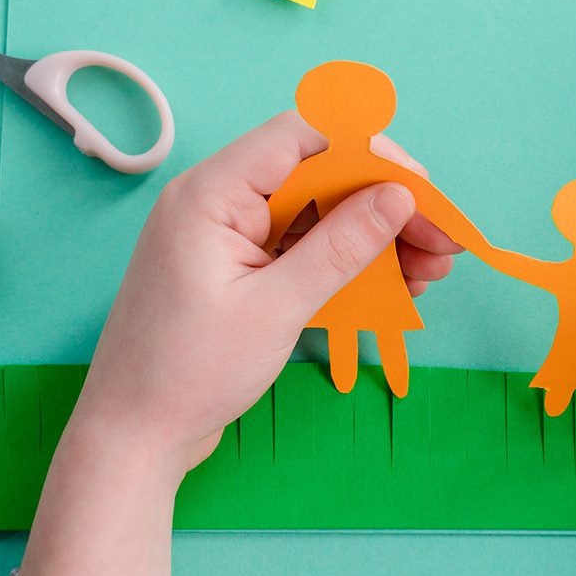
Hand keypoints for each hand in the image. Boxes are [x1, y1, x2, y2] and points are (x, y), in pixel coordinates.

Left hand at [71, 112, 462, 477]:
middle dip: (386, 204)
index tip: (421, 189)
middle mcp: (221, 201)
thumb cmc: (189, 373)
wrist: (132, 439)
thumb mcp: (275, 308)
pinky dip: (351, 262)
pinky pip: (306, 246)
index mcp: (212, 193)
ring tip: (433, 271)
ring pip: (321, 213)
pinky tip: (397, 284)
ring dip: (378, 237)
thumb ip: (340, 246)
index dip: (369, 152)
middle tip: (443, 241)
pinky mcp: (243, 268)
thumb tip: (400, 196)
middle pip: (320, 175)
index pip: (302, 136)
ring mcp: (231, 236)